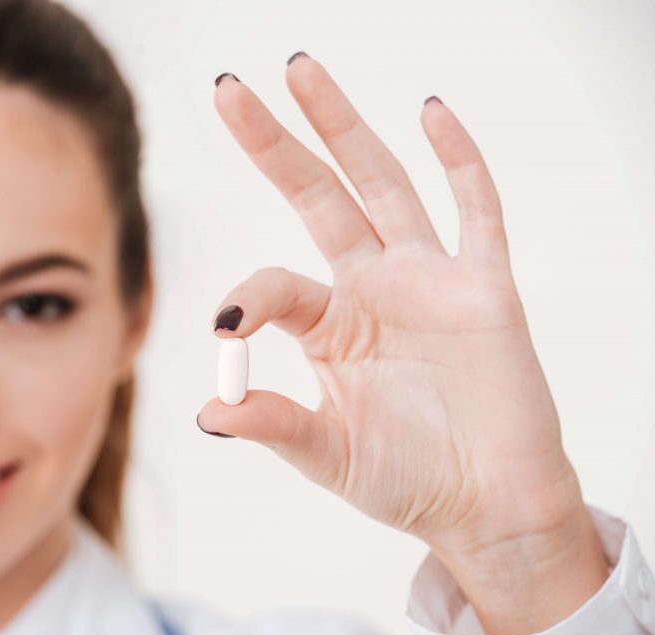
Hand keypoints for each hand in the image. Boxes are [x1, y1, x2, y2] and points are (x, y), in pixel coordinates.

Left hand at [196, 56, 608, 634]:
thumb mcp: (329, 455)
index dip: (246, 295)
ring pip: (382, 184)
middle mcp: (371, 287)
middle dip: (273, 145)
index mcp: (329, 325)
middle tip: (227, 88)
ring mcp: (427, 279)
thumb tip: (205, 415)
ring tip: (302, 69)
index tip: (223, 325)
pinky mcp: (485, 287)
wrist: (488, 506)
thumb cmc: (407, 481)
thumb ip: (274, 426)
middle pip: (315, 197)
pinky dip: (459, 161)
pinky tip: (430, 110)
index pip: (274, 284)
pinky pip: (476, 210)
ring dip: (343, 127)